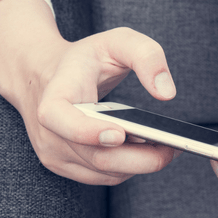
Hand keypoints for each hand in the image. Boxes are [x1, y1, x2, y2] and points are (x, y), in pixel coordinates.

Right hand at [0, 0, 178, 185]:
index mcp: (55, 92)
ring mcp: (54, 150)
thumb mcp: (118, 40)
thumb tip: (166, 92)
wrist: (45, 73)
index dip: (87, 131)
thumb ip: (147, 56)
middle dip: (141, 157)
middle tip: (172, 146)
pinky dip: (129, 168)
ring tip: (164, 146)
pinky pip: (104, 177)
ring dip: (139, 164)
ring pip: (105, 172)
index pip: (58, 117)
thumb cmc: (86, 59)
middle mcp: (48, 128)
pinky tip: (144, 152)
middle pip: (97, 157)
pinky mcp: (63, 165)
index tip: (119, 134)